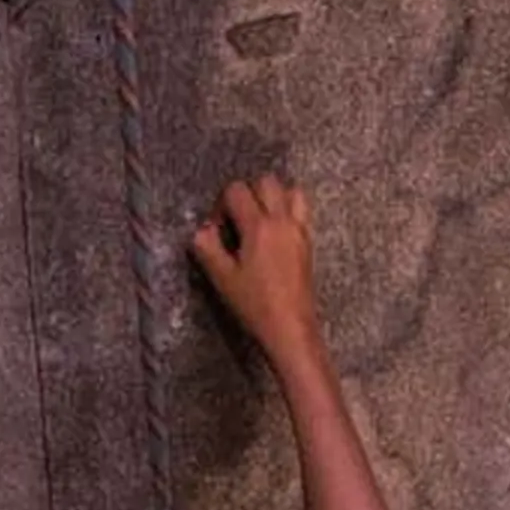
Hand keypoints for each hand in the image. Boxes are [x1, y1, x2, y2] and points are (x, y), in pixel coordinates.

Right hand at [190, 174, 327, 370]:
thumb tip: (201, 230)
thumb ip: (207, 248)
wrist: (291, 328)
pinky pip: (301, 211)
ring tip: (260, 221)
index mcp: (258, 226)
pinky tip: (276, 235)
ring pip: (289, 190)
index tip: (218, 230)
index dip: (221, 205)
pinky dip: (288, 211)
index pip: (236, 191)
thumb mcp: (222, 279)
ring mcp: (299, 230)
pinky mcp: (308, 242)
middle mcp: (282, 220)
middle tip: (238, 221)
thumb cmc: (255, 306)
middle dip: (248, 193)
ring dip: (272, 197)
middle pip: (265, 181)